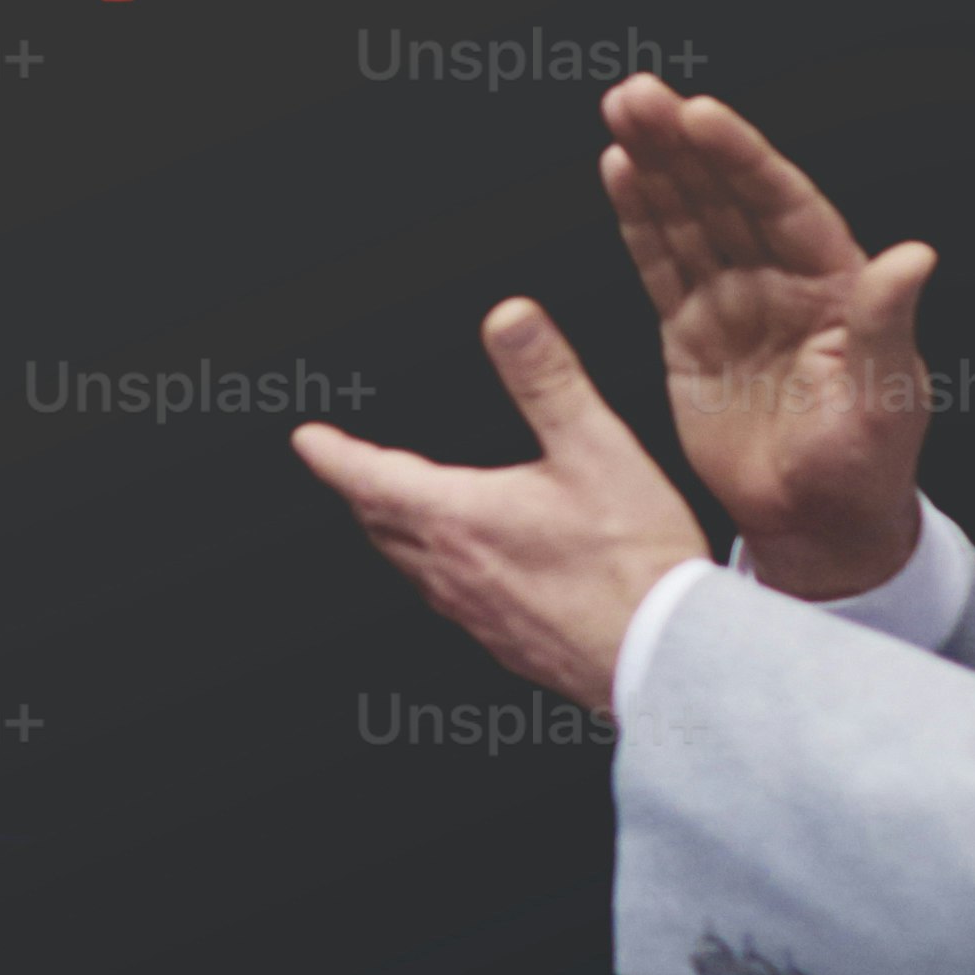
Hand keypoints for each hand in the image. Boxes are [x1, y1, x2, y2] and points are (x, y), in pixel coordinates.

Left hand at [293, 300, 701, 717]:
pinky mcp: (505, 643)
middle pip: (380, 525)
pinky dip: (440, 571)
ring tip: (398, 513)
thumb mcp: (596, 448)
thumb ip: (547, 378)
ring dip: (395, 533)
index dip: (332, 454)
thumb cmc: (635, 562)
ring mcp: (475, 613)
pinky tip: (473, 570)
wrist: (668, 656)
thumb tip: (509, 318)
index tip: (307, 440)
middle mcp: (454, 571)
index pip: (368, 478)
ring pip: (412, 566)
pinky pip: (450, 601)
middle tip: (350, 470)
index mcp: (458, 518)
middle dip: (360, 491)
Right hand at [600, 81, 941, 600]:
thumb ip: (886, 324)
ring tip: (620, 112)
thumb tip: (914, 256)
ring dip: (654, 164)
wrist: (816, 529)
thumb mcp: (886, 401)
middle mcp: (781, 281)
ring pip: (687, 218)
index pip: (782, 203)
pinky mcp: (691, 334)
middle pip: (725, 195)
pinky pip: (660, 265)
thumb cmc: (866, 470)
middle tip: (637, 94)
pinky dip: (637, 219)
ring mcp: (734, 303)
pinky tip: (618, 172)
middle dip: (682, 141)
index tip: (700, 113)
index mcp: (835, 285)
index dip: (740, 157)